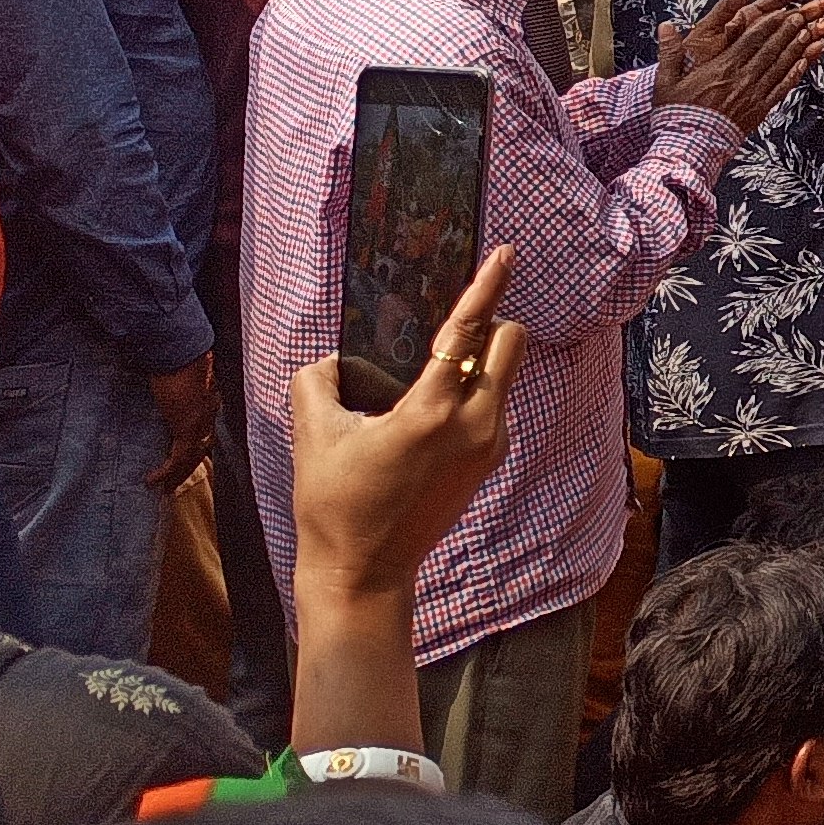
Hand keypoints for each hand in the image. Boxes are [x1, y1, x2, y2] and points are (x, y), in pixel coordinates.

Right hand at [145, 351, 218, 492]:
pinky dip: (165, 472)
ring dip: (176, 475)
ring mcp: (200, 420)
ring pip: (192, 457)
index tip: (185, 459)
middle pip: (202, 447)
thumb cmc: (174, 354)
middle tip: (174, 483)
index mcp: (207, 399)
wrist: (180, 347)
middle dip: (188, 467)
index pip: (204, 429)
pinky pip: (178, 457)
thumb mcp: (174, 373)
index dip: (196, 446)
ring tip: (163, 489)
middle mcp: (208, 412)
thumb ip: (171, 380)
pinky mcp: (187, 427)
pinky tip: (151, 480)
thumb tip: (157, 377)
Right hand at [293, 243, 522, 600]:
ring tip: (424, 379)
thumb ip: (318, 381)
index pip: (468, 331)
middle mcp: (476, 424)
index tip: (507, 252)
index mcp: (433, 412)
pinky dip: (471, 393)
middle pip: (509, 343)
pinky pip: (494, 405)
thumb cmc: (334, 504)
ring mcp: (491, 444)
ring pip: (502, 375)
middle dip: (489, 323)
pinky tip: (429, 410)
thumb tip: (333, 358)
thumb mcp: (315, 435)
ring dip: (476, 362)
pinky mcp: (491, 460)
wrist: (364, 572)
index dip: (488, 286)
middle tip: (453, 322)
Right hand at [660, 0, 823, 126]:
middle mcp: (741, 79)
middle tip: (803, 15)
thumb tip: (666, 26)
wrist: (688, 148)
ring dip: (796, 48)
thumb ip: (669, 52)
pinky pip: (782, 89)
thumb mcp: (665, 81)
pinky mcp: (759, 111)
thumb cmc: (676, 115)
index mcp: (721, 68)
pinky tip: (804, 64)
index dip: (769, 23)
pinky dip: (795, 74)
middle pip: (770, 49)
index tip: (782, 11)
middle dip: (788, 30)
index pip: (750, 39)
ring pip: (780, 66)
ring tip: (809, 33)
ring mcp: (753, 95)